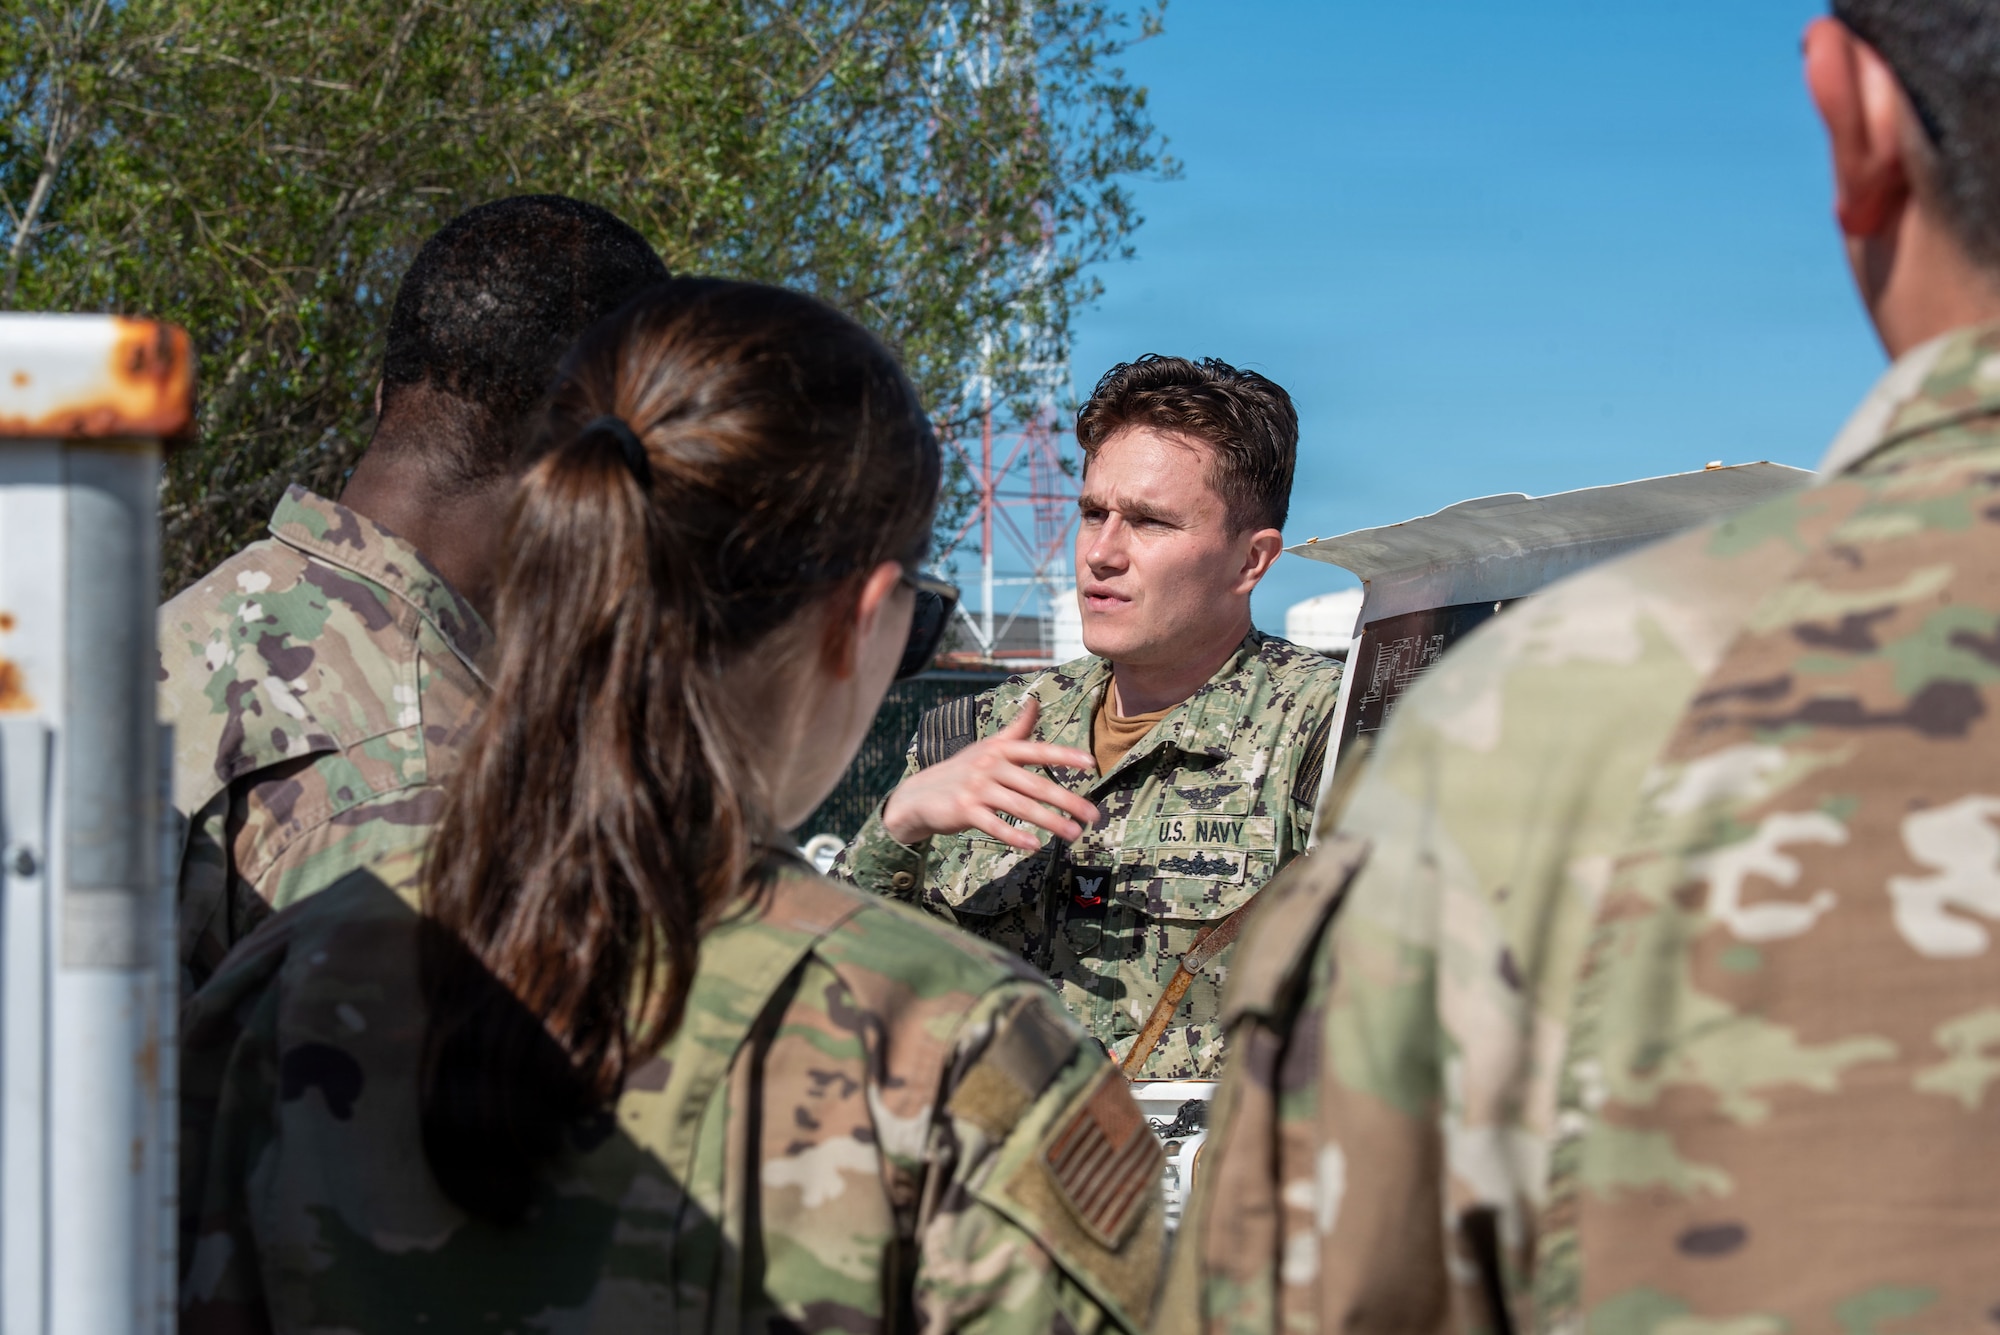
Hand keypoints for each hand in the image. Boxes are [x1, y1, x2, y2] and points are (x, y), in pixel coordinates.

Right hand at [881, 699, 1098, 850]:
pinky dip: (1015, 836)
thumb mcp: (988, 747)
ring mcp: (977, 788)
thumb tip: (1034, 702)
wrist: (920, 795)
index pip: (1037, 750)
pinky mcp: (965, 810)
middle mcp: (990, 765)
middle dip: (1067, 800)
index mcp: (999, 750)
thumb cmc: (961, 770)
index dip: (1064, 755)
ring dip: (1050, 821)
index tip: (1091, 763)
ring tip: (1074, 833)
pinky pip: (995, 825)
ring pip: (1020, 806)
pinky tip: (1035, 845)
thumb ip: (1015, 729)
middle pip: (1035, 784)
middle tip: (1093, 815)